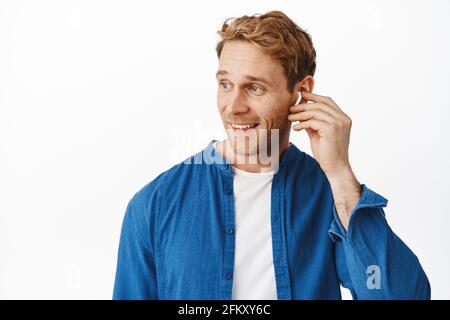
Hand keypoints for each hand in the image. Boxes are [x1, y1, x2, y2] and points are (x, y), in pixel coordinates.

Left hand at [288, 91, 360, 229]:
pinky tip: (295, 128)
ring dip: (300, 114)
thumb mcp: (319, 133)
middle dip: (304, 105)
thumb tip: (300, 113)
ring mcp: (338, 123)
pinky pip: (313, 121)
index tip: (301, 95)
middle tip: (291, 108)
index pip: (328, 101)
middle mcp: (343, 118)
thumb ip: (313, 122)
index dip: (314, 96)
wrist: (335, 167)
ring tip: (290, 117)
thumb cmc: (327, 152)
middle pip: (320, 104)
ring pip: (315, 111)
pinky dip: (302, 124)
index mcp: (343, 118)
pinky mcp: (331, 129)